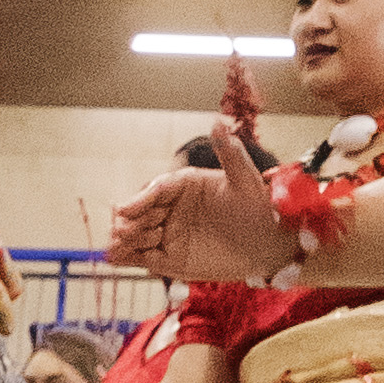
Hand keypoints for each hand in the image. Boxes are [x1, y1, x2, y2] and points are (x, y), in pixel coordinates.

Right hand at [104, 117, 287, 285]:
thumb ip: (231, 154)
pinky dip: (126, 257)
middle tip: (126, 231)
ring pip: (136, 234)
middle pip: (141, 212)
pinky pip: (141, 256)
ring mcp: (167, 231)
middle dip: (129, 221)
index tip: (125, 209)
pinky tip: (114, 259)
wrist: (268, 244)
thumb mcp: (246, 181)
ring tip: (119, 247)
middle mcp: (172, 207)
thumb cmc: (258, 209)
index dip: (140, 199)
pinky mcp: (168, 257)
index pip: (157, 189)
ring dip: (124, 239)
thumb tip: (218, 123)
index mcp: (185, 184)